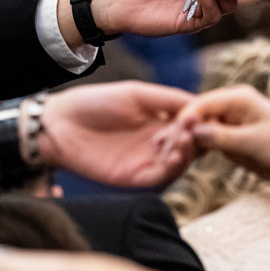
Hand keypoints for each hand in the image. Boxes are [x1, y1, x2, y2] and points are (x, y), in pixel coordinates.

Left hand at [38, 81, 196, 186]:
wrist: (59, 123)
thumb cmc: (95, 102)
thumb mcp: (136, 93)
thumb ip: (167, 99)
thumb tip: (200, 104)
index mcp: (160, 119)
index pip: (192, 124)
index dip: (203, 120)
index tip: (209, 115)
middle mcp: (157, 141)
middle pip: (190, 144)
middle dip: (197, 137)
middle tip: (196, 130)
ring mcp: (146, 160)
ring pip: (180, 162)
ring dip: (187, 153)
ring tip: (184, 141)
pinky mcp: (134, 177)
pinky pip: (160, 176)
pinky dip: (172, 168)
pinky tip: (175, 155)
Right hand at [175, 85, 269, 188]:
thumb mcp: (253, 143)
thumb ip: (223, 137)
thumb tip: (194, 131)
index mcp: (238, 98)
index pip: (201, 103)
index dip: (184, 119)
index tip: (170, 137)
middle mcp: (232, 107)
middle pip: (196, 116)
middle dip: (182, 131)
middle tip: (164, 150)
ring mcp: (231, 123)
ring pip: (199, 130)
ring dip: (187, 142)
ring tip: (169, 157)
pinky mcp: (232, 139)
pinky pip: (208, 142)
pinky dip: (198, 150)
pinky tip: (183, 161)